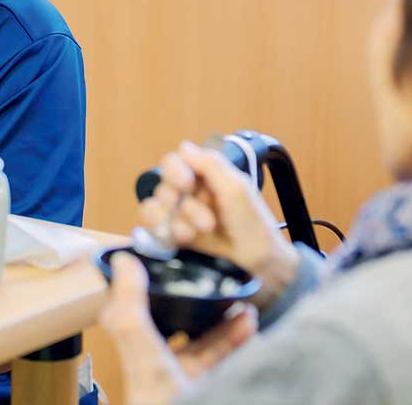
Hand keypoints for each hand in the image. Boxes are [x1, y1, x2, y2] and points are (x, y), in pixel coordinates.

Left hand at [99, 252, 256, 404]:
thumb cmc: (162, 402)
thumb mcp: (144, 354)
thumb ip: (130, 311)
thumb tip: (123, 263)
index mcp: (141, 360)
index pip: (144, 317)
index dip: (159, 291)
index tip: (178, 269)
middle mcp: (163, 373)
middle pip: (183, 331)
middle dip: (205, 309)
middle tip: (222, 289)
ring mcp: (189, 385)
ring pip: (209, 349)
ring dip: (228, 327)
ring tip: (246, 310)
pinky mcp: (213, 390)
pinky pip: (227, 365)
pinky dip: (239, 346)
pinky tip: (251, 331)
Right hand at [144, 142, 299, 304]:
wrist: (258, 264)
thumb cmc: (253, 225)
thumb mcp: (236, 189)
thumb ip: (210, 164)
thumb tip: (183, 146)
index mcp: (206, 176)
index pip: (175, 162)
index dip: (175, 170)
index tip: (186, 183)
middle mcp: (190, 193)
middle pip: (164, 186)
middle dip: (184, 205)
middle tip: (207, 222)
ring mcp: (181, 215)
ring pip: (156, 208)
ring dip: (175, 221)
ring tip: (193, 235)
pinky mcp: (174, 236)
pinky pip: (152, 227)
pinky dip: (161, 231)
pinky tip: (179, 239)